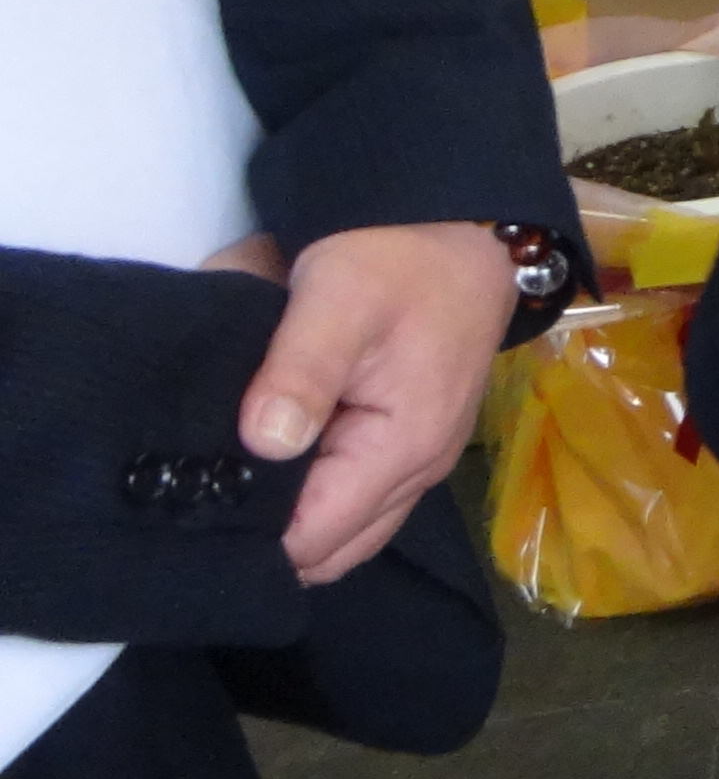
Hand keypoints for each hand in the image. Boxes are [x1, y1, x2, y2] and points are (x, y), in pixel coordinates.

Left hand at [235, 223, 520, 586]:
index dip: (251, 535)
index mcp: (402, 447)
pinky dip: (313, 500)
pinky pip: (355, 502)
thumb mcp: (338, 298)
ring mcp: (420, 461)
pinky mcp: (410, 442)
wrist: (466, 225)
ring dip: (291, 522)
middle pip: (330, 553)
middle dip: (268, 540)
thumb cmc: (398, 258)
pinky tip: (272, 465)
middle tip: (203, 497)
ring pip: (344, 535)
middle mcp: (419, 472)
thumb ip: (300, 371)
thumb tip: (262, 443)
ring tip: (232, 481)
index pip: (314, 538)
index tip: (193, 503)